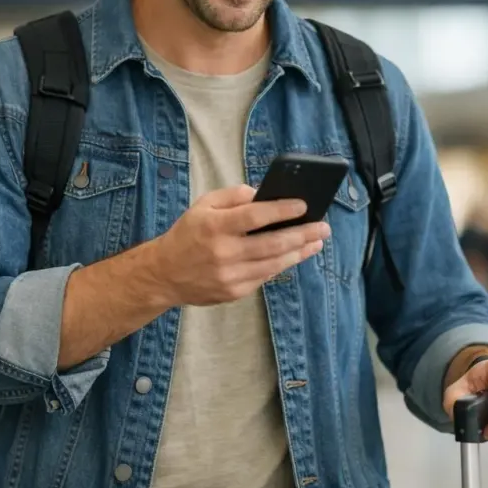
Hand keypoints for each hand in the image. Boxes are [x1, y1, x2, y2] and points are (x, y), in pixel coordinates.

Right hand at [148, 184, 328, 305]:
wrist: (164, 274)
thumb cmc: (188, 233)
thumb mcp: (204, 205)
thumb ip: (234, 196)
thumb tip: (264, 195)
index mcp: (214, 226)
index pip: (255, 216)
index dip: (282, 210)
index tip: (303, 205)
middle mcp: (223, 252)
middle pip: (273, 243)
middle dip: (303, 234)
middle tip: (323, 227)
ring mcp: (229, 275)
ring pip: (274, 263)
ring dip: (300, 252)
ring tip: (316, 242)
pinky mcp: (233, 292)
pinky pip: (265, 276)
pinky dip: (282, 265)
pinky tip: (295, 255)